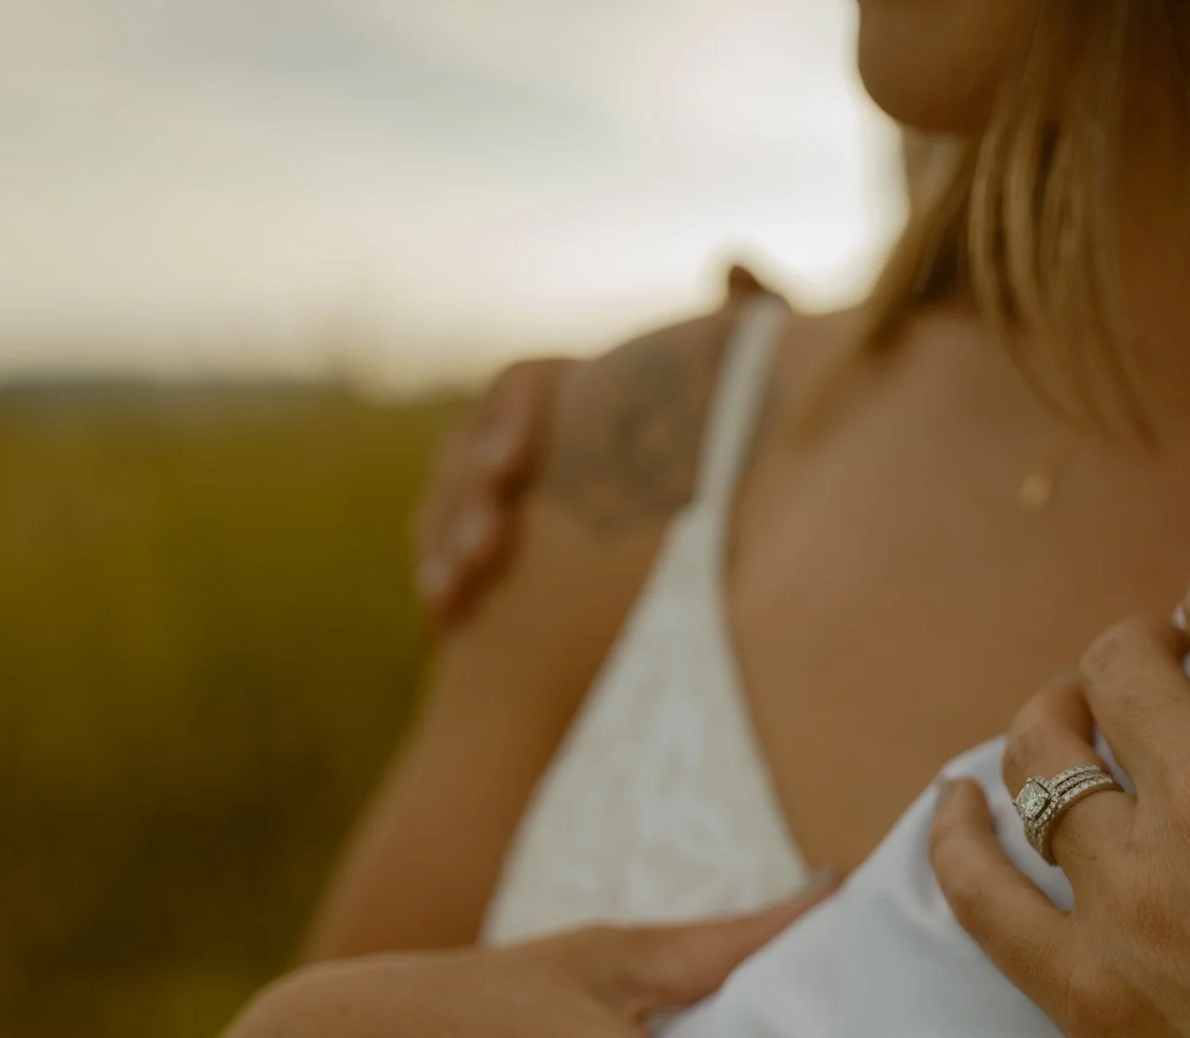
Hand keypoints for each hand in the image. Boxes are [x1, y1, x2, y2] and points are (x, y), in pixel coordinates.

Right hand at [408, 263, 775, 631]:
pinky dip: (438, 586)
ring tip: (453, 591)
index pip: (522, 384)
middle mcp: (525, 435)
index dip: (510, 420)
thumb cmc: (732, 442)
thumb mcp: (748, 390)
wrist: (722, 532)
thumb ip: (750, 325)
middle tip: (485, 549)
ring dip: (442, 546)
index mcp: (578, 391)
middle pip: (466, 451)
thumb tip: (735, 263)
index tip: (512, 468)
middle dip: (464, 500)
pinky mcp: (489, 556)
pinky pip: (443, 563)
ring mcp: (496, 497)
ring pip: (443, 508)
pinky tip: (440, 621)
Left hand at [929, 553, 1189, 1037]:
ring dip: (1052, 719)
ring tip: (1071, 721)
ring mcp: (1130, 899)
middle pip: (1120, 667)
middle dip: (1139, 647)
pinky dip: (954, 837)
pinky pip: (979, 893)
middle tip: (1162, 669)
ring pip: (1041, 758)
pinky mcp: (1086, 993)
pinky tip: (955, 807)